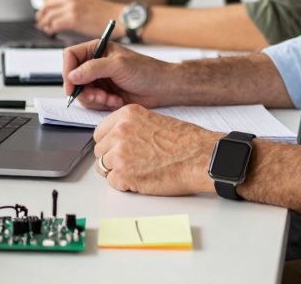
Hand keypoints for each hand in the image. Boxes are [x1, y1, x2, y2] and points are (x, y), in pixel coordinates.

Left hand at [36, 0, 120, 36]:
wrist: (117, 16)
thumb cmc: (104, 11)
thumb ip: (70, 1)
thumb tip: (57, 11)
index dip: (45, 7)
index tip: (44, 14)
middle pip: (46, 5)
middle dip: (42, 15)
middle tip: (41, 23)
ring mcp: (70, 6)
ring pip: (48, 15)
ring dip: (44, 24)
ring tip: (45, 29)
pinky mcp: (72, 19)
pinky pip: (54, 24)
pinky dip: (50, 29)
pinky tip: (51, 33)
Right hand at [62, 39, 172, 109]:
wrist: (163, 88)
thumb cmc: (146, 71)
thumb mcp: (118, 66)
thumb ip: (93, 69)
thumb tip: (72, 76)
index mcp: (97, 49)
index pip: (71, 56)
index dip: (67, 71)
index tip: (71, 86)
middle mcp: (95, 64)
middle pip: (74, 79)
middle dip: (85, 91)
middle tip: (99, 96)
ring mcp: (99, 79)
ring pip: (83, 93)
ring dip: (96, 100)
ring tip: (112, 99)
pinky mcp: (105, 93)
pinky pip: (93, 102)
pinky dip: (103, 104)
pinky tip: (117, 101)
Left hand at [93, 105, 218, 195]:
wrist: (200, 157)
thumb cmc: (186, 142)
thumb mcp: (154, 121)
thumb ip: (132, 128)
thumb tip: (119, 140)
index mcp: (127, 115)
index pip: (100, 132)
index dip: (108, 143)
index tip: (114, 149)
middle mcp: (120, 131)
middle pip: (100, 150)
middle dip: (111, 159)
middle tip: (130, 164)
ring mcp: (120, 153)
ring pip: (103, 167)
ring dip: (117, 172)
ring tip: (138, 171)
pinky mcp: (124, 174)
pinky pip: (113, 182)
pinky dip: (124, 185)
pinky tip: (141, 180)